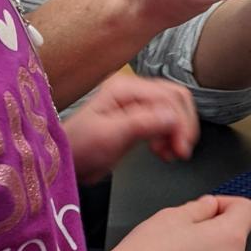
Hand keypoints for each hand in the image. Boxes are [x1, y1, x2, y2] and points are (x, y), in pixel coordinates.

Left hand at [63, 75, 198, 184]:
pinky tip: (164, 151)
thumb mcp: (110, 136)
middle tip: (181, 151)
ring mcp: (136, 104)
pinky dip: (170, 137)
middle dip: (183, 126)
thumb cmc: (80, 148)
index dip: (180, 122)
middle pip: (175, 99)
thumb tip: (173, 118)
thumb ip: (143, 124)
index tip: (181, 148)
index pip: (168, 97)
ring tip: (171, 153)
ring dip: (178, 133)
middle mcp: (133, 91)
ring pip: (173, 112)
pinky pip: (165, 123)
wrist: (68, 162)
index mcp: (125, 88)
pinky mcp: (139, 120)